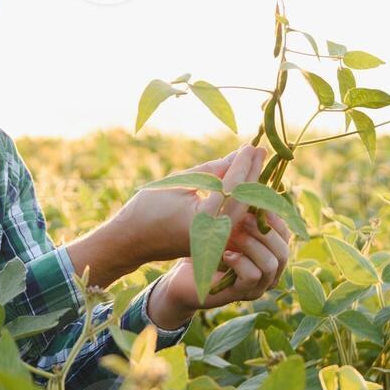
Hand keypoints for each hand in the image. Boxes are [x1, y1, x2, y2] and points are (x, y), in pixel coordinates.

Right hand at [110, 144, 269, 263]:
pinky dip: (241, 199)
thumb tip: (235, 157)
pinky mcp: (213, 244)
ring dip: (250, 186)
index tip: (250, 146)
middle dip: (252, 173)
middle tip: (260, 150)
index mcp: (203, 219)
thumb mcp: (178, 184)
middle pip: (243, 200)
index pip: (232, 186)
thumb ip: (209, 172)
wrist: (130, 242)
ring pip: (242, 210)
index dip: (242, 165)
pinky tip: (246, 182)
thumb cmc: (146, 210)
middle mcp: (214, 234)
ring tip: (255, 163)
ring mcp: (215, 242)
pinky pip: (234, 218)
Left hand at [149, 206, 292, 321]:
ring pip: (273, 263)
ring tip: (235, 233)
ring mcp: (258, 285)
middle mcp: (269, 269)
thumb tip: (251, 154)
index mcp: (268, 250)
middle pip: (285, 248)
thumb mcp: (223, 218)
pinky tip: (226, 254)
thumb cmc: (204, 247)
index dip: (274, 214)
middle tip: (247, 216)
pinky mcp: (241, 294)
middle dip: (266, 230)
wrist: (183, 277)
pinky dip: (241, 262)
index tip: (258, 198)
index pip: (284, 231)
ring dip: (254, 244)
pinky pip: (253, 276)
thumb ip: (238, 196)